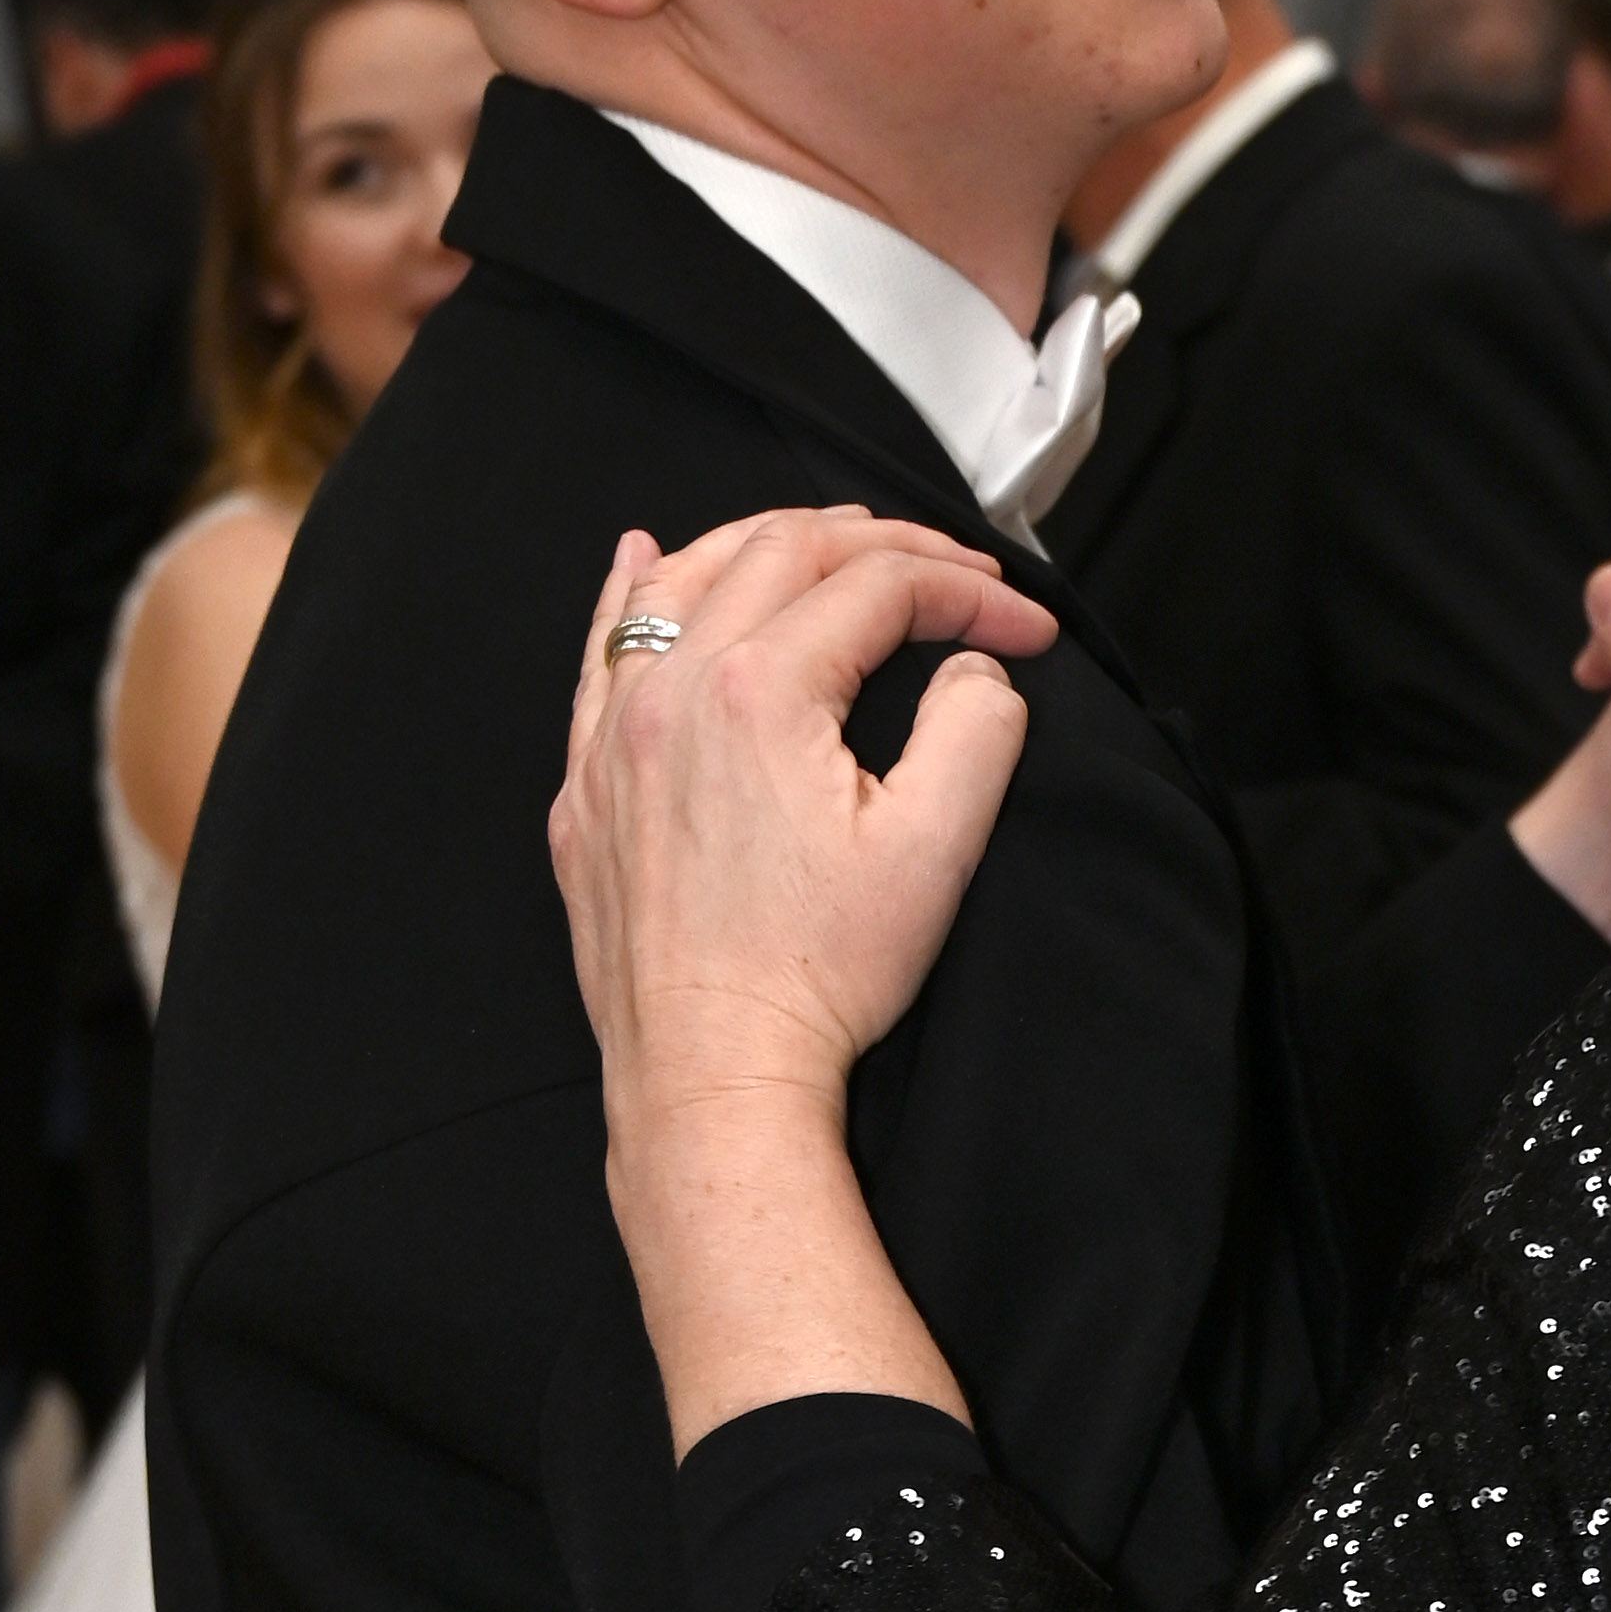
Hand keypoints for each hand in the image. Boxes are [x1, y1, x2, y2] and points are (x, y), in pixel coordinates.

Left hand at [551, 507, 1055, 1114]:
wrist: (712, 1072)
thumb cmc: (816, 975)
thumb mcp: (936, 847)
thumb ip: (975, 726)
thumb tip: (974, 668)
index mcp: (757, 690)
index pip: (879, 587)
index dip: (967, 592)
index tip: (1022, 630)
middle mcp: (670, 691)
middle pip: (783, 553)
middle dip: (885, 545)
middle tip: (952, 571)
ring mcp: (615, 737)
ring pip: (684, 580)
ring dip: (767, 541)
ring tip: (830, 539)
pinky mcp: (588, 787)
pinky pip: (601, 652)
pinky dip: (633, 590)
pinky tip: (644, 554)